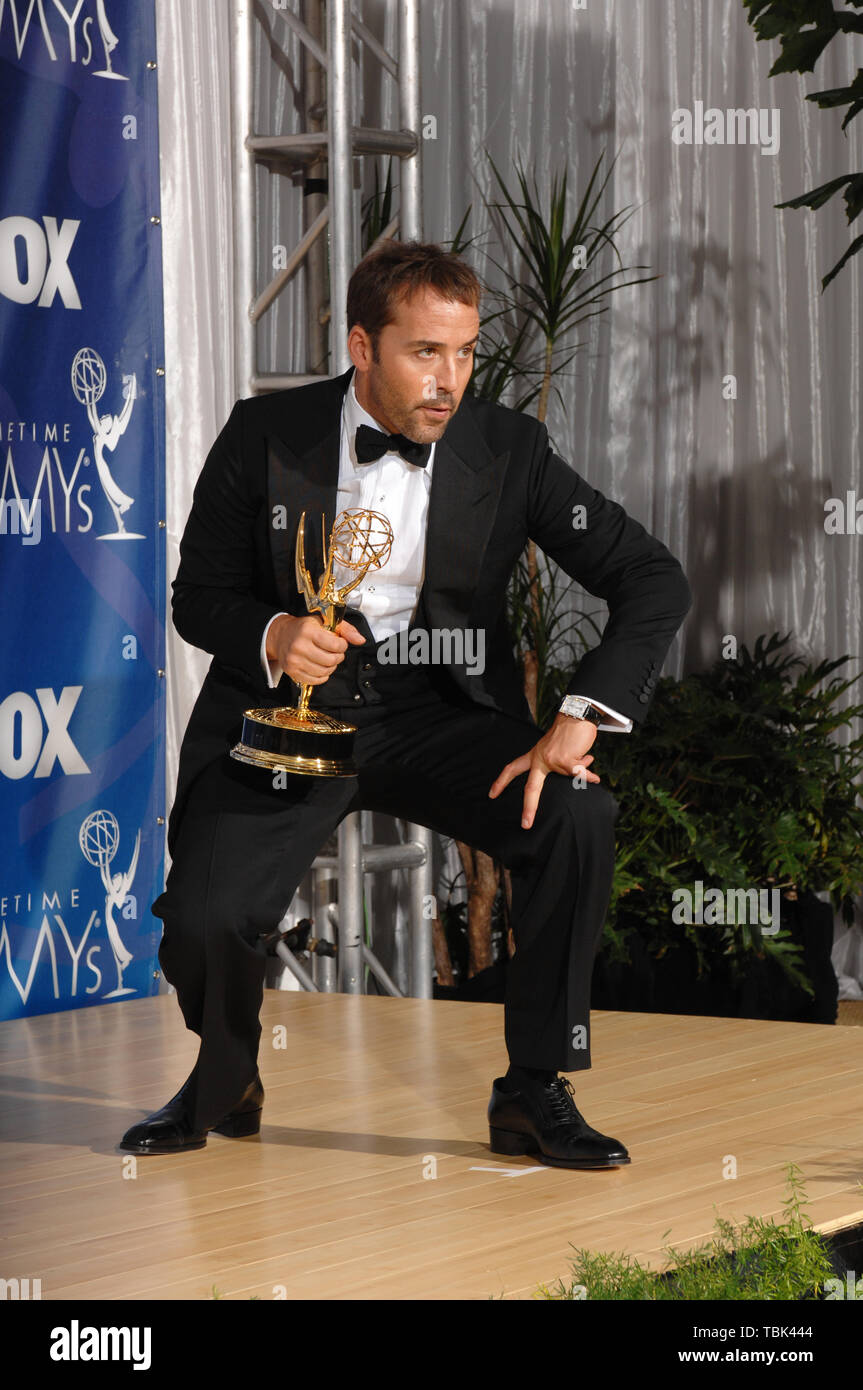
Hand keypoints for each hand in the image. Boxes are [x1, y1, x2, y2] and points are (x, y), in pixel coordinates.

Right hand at [265, 614, 365, 685]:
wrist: (281, 636)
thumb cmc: (305, 628)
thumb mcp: (325, 622)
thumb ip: (346, 630)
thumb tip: (360, 640)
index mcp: (307, 631)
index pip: (335, 645)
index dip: (343, 646)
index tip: (340, 643)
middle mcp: (299, 646)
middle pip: (330, 660)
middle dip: (338, 657)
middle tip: (336, 652)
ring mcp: (294, 660)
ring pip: (324, 672)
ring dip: (331, 667)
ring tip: (328, 659)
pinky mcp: (292, 671)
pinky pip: (315, 680)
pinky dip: (322, 676)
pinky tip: (321, 667)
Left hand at [488, 713, 600, 829]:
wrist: (576, 715)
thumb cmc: (569, 733)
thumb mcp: (558, 749)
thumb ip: (563, 763)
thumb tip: (580, 773)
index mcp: (535, 755)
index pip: (513, 768)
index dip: (501, 781)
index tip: (492, 793)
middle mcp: (540, 758)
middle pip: (531, 786)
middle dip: (529, 807)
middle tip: (525, 823)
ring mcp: (551, 759)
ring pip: (567, 776)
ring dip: (580, 767)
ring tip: (584, 754)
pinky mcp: (565, 759)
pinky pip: (578, 774)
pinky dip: (587, 776)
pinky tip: (594, 778)